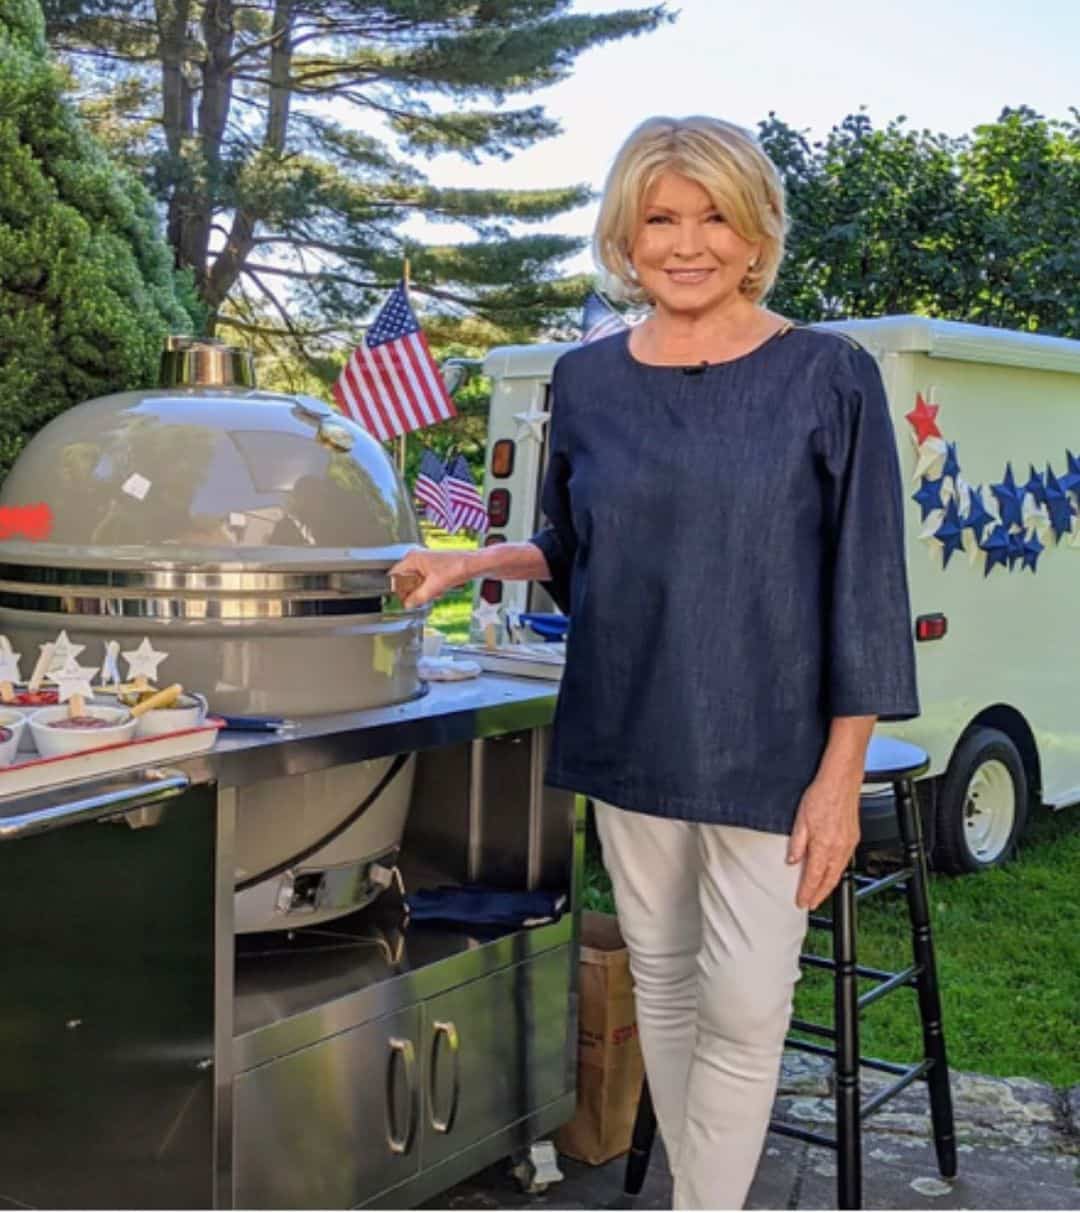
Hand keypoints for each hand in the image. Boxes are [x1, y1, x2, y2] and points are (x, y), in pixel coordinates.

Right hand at [389, 548, 473, 607]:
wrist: (474, 565)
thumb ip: (419, 597)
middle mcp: (416, 559)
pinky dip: (430, 589)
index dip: (398, 589)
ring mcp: (424, 563)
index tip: (405, 599)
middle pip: (405, 580)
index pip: (394, 575)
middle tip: (422, 597)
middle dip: (414, 592)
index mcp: (413, 558)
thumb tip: (407, 604)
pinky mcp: (432, 568)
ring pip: (415, 583)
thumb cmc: (458, 567)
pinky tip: (439, 590)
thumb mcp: (435, 586)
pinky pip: (424, 582)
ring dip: (423, 592)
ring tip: (435, 592)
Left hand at [786, 776, 861, 909]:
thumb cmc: (821, 796)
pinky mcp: (854, 838)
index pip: (814, 877)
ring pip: (839, 872)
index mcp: (823, 845)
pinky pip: (845, 862)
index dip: (807, 892)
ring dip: (829, 886)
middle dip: (819, 895)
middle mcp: (838, 848)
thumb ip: (796, 844)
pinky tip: (832, 873)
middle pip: (829, 880)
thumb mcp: (800, 820)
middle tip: (810, 903)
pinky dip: (837, 872)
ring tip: (820, 894)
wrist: (840, 781)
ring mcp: (848, 844)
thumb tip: (792, 861)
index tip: (801, 902)